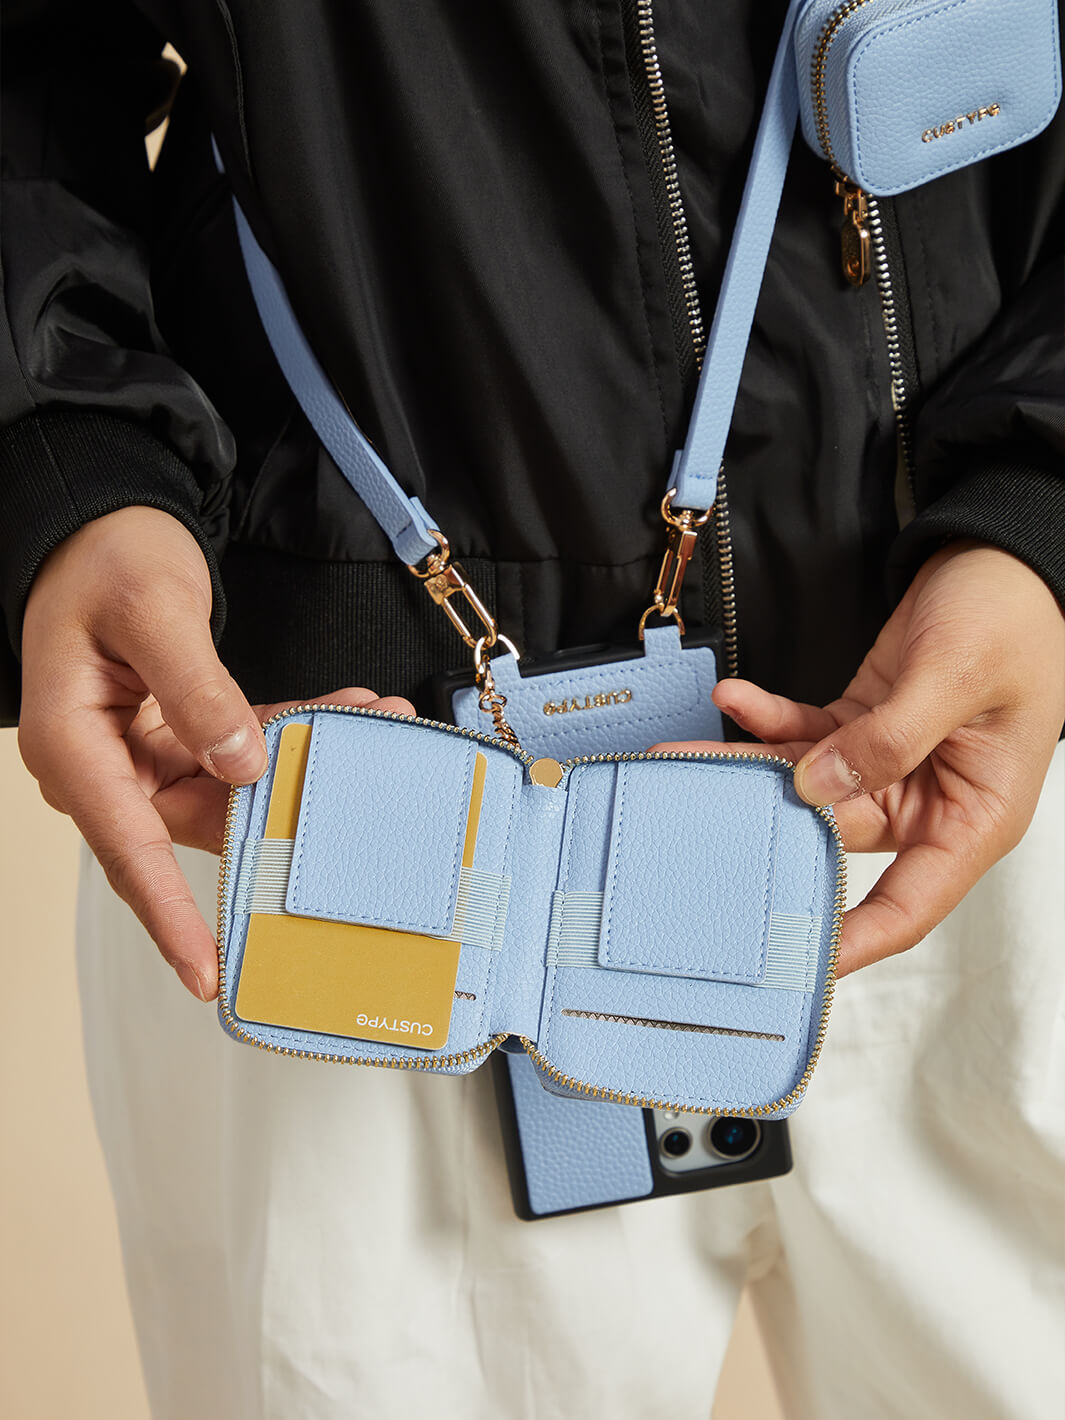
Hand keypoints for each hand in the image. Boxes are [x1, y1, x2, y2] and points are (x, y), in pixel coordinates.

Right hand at [19, 508, 413, 1000]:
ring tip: (376, 724)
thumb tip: (242, 762)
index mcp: (73, 746)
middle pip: (201, 820)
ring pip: (236, 788)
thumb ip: (196, 687)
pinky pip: (242, 752)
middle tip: (369, 776)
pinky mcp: (179, 737)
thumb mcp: (152, 612)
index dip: (172, 915)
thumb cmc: (105, 561)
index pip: (127, 848)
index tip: (208, 971)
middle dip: (288, 809)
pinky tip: (348, 713)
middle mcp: (106, 764)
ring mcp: (146, 754)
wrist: (102, 527)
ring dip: (305, 759)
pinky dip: (294, 733)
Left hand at [654, 542, 1064, 975]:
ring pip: (805, 787)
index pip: (910, 905)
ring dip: (748, 768)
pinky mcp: (863, 727)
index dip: (854, 941)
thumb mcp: (955, 679)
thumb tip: (818, 789)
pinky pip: (804, 737)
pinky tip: (734, 701)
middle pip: (835, 839)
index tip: (796, 964)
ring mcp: (891, 764)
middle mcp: (929, 801)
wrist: (1002, 555)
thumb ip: (887, 739)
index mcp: (974, 816)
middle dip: (766, 830)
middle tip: (697, 826)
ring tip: (686, 757)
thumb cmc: (1012, 619)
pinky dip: (767, 720)